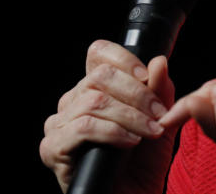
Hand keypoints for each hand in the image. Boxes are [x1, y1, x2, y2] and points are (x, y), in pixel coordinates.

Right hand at [39, 40, 176, 193]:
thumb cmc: (144, 162)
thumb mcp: (161, 121)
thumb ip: (161, 91)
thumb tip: (158, 61)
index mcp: (93, 88)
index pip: (98, 53)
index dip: (124, 59)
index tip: (147, 77)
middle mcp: (71, 102)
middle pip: (99, 76)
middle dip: (137, 93)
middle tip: (159, 113)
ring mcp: (59, 125)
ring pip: (93, 101)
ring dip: (130, 116)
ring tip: (150, 132)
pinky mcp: (54, 149)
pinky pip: (83, 127)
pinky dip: (112, 132)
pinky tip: (130, 142)